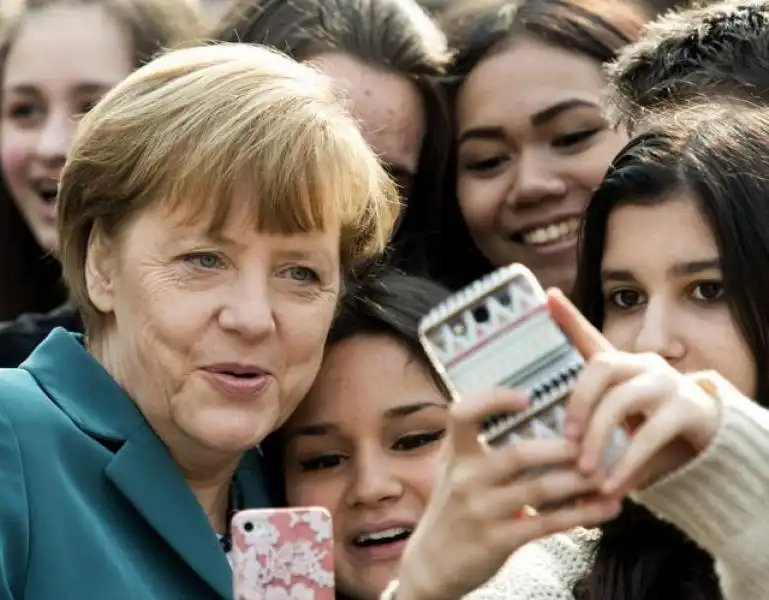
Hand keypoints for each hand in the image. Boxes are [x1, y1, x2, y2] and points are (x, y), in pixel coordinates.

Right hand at [396, 388, 620, 599]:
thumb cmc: (453, 511)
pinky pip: (546, 523)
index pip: (462, 413)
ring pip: (539, 489)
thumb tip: (539, 425)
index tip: (526, 397)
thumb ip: (485, 452)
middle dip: (561, 448)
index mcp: (457, 455)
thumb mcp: (458, 473)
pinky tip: (605, 509)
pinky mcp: (496, 541)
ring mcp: (480, 510)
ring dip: (579, 482)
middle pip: (517, 454)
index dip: (493, 400)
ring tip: (607, 475)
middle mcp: (466, 478)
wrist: (431, 565)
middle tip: (592, 443)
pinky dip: (581, 514)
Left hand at [547, 289, 721, 495]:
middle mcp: (644, 364)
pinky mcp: (687, 410)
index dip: (569, 318)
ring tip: (584, 470)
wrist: (706, 438)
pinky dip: (627, 464)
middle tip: (565, 439)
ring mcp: (667, 383)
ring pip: (622, 400)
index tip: (549, 298)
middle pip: (601, 367)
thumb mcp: (615, 420)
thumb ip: (587, 425)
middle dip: (578, 402)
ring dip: (599, 437)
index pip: (591, 336)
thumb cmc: (648, 423)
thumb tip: (550, 449)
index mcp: (622, 363)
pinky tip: (612, 486)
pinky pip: (650, 435)